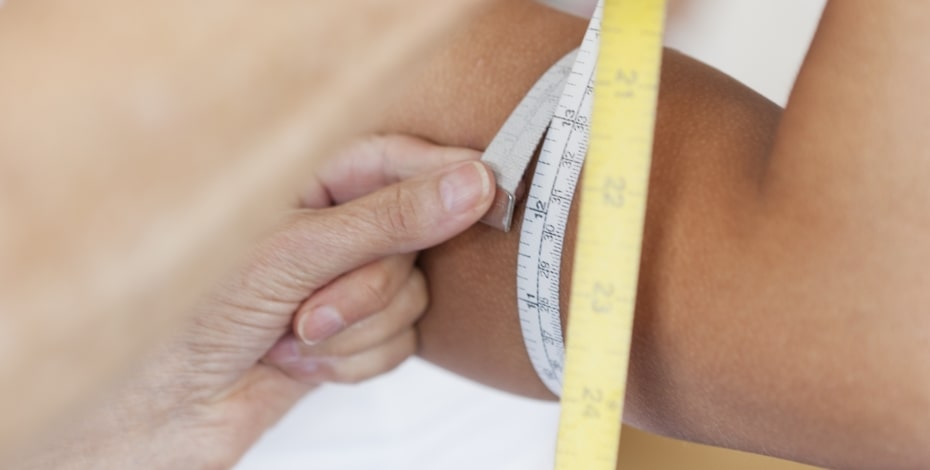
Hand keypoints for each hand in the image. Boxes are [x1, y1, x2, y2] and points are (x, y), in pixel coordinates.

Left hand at [19, 136, 492, 468]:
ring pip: (413, 297)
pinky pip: (403, 343)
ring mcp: (350, 282)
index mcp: (309, 183)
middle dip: (366, 288)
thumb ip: (387, 220)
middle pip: (414, 240)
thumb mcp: (294, 255)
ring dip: (353, 332)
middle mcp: (336, 229)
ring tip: (292, 337)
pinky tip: (302, 361)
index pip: (399, 159)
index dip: (444, 176)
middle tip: (310, 307)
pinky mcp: (359, 333)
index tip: (484, 192)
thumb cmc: (195, 317)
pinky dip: (355, 363)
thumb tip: (468, 186)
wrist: (171, 408)